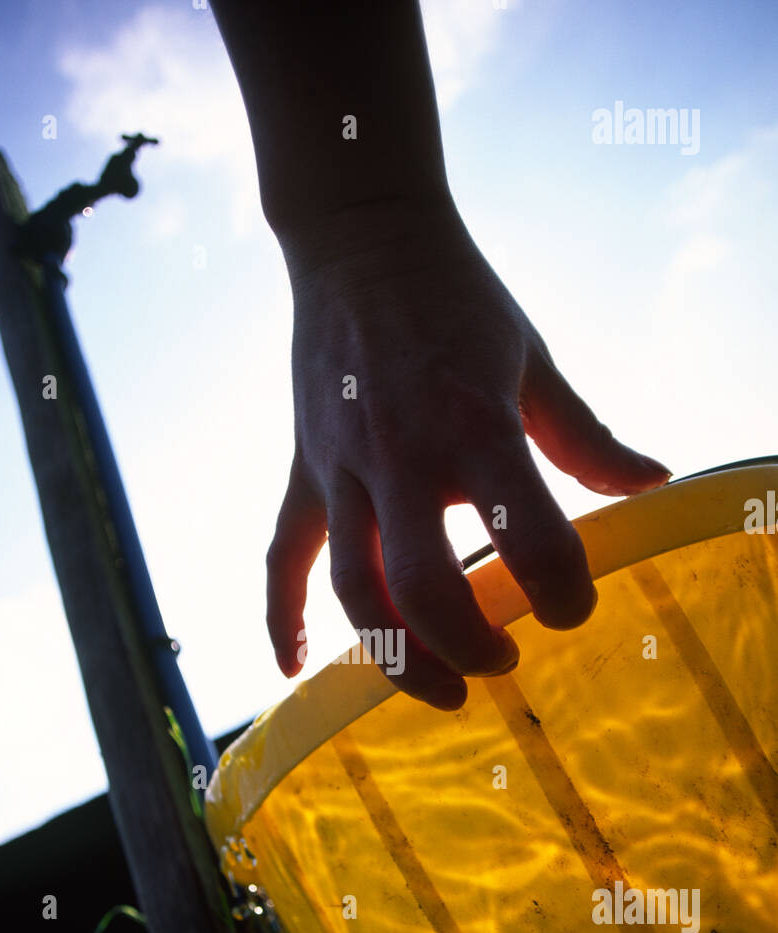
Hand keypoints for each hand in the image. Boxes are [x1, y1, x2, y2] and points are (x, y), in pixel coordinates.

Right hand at [266, 198, 670, 709]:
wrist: (360, 241)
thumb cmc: (457, 300)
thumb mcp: (532, 361)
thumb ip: (585, 436)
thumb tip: (650, 482)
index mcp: (473, 424)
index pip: (527, 533)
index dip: (562, 587)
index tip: (575, 608)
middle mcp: (400, 455)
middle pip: (421, 587)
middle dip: (466, 645)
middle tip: (503, 662)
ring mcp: (341, 469)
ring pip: (355, 590)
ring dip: (397, 656)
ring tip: (441, 690)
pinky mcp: (303, 474)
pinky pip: (282, 559)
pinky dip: (282, 617)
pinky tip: (295, 668)